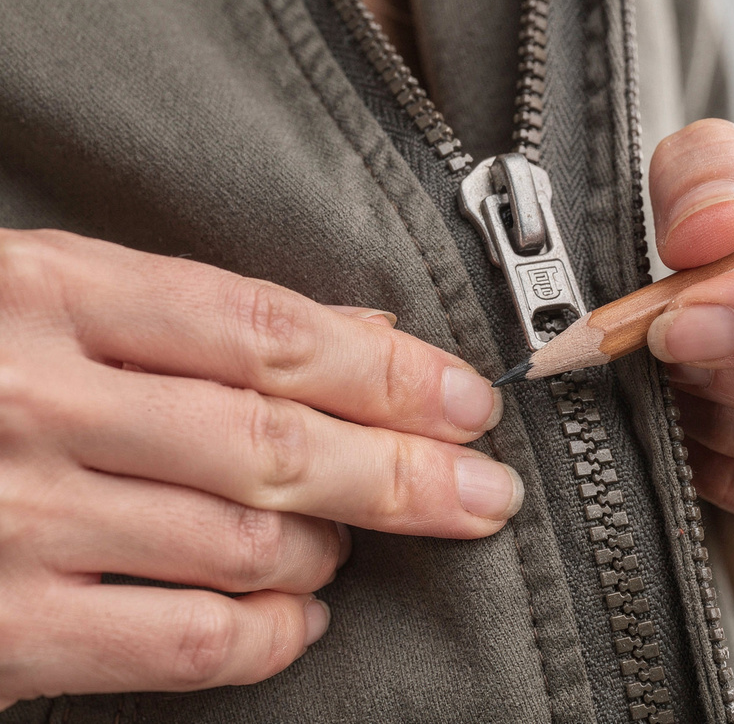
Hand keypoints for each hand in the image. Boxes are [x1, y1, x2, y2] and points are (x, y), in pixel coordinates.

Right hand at [0, 229, 517, 708]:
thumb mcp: (45, 301)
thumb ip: (196, 317)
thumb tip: (364, 339)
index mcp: (45, 296)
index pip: (266, 332)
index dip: (387, 373)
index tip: (466, 400)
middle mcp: (31, 402)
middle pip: (275, 443)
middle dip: (405, 473)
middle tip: (482, 492)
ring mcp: (13, 519)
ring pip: (244, 545)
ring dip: (329, 552)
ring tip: (345, 544)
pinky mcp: (1, 630)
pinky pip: (185, 642)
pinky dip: (269, 635)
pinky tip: (294, 618)